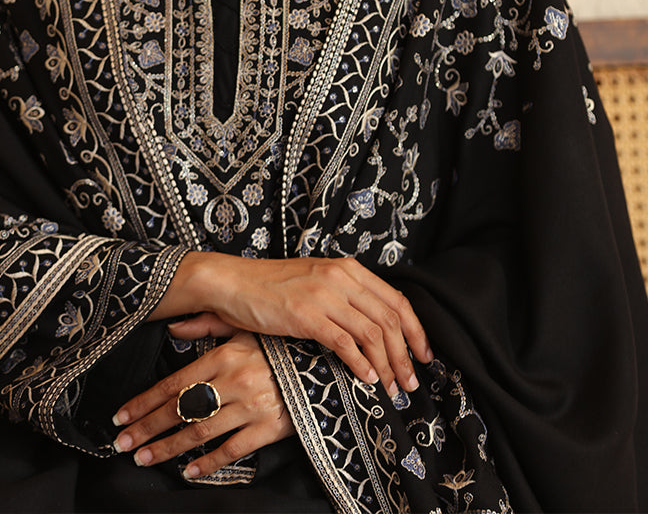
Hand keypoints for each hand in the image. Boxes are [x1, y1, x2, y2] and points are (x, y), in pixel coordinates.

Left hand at [113, 331, 293, 479]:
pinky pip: (232, 450)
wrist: (327, 362)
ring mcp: (251, 406)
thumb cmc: (281, 345)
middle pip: (180, 409)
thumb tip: (173, 327)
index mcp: (223, 355)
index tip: (122, 416)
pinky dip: (208, 463)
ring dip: (168, 448)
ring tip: (145, 458)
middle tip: (122, 444)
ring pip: (200, 432)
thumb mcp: (245, 328)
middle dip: (147, 428)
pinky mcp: (269, 428)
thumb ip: (207, 326)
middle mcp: (233, 381)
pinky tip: (189, 471)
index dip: (144, 402)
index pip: (173, 383)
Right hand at [154, 253, 431, 394]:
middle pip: (390, 319)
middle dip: (405, 355)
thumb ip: (344, 295)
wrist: (232, 282)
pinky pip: (345, 342)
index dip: (415, 331)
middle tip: (409, 383)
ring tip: (392, 388)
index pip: (396, 300)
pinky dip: (360, 364)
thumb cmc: (271, 286)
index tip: (423, 356)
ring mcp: (324, 295)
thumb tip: (373, 328)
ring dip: (387, 366)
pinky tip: (365, 379)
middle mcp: (340, 277)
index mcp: (347, 268)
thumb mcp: (316, 280)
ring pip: (372, 333)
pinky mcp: (306, 315)